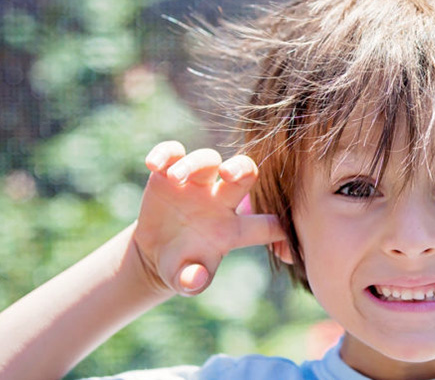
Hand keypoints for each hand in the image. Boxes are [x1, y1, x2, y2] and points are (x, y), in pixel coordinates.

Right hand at [133, 141, 282, 295]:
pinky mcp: (171, 174)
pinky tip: (153, 165)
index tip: (281, 225)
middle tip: (228, 173)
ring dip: (194, 164)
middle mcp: (222, 201)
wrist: (155, 252)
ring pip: (209, 159)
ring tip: (176, 178)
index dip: (278, 226)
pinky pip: (173, 153)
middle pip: (245, 173)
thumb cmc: (180, 267)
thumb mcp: (183, 281)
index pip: (266, 225)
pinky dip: (165, 153)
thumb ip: (191, 283)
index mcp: (233, 229)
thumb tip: (193, 279)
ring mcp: (198, 184)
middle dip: (242, 168)